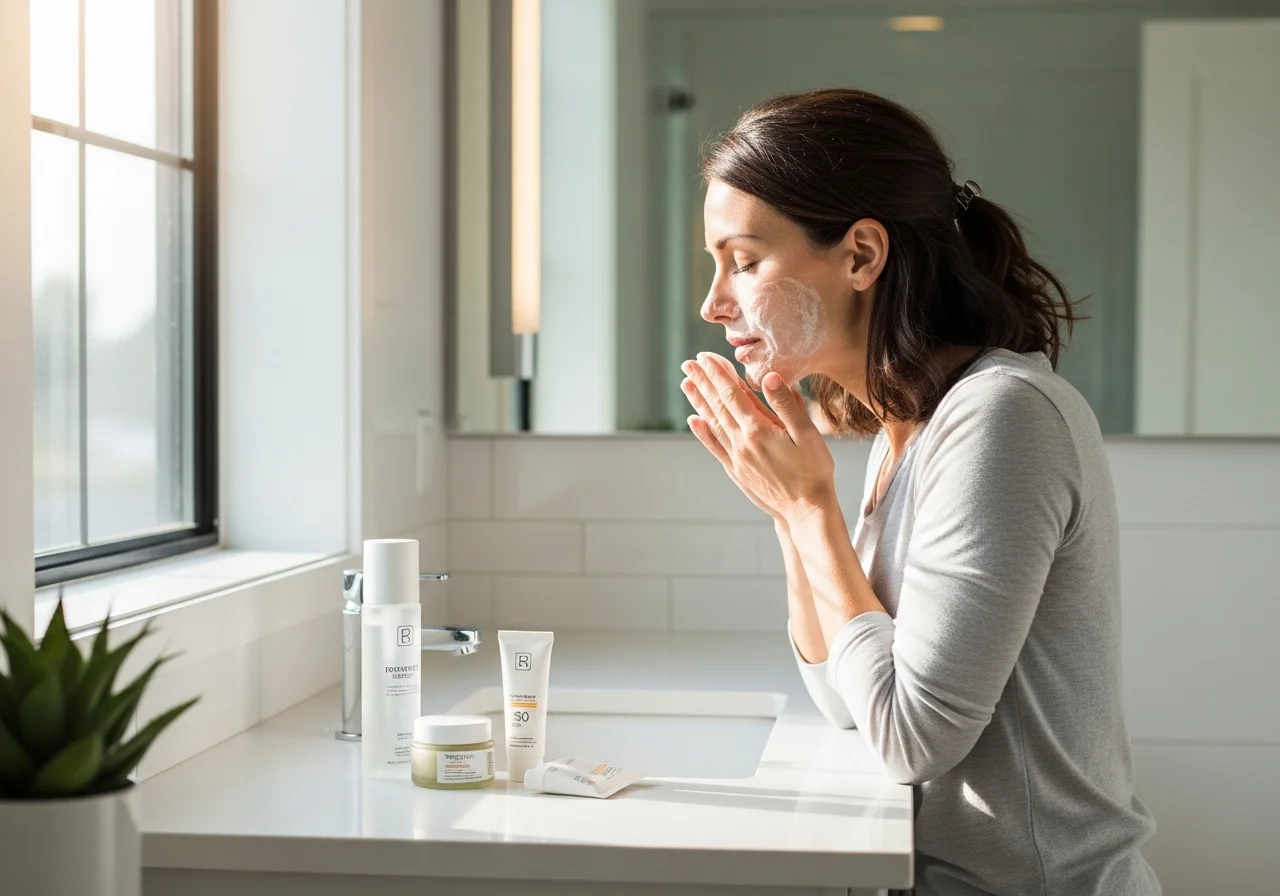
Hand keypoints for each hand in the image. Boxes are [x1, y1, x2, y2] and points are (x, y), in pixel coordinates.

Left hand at [680, 353, 836, 524]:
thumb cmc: (814, 471)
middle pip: (718, 406)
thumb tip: (770, 376)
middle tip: (688, 364)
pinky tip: (694, 421)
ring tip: (686, 384)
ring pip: (712, 424)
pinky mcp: (737, 471)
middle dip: (703, 382)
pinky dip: (703, 432)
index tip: (705, 357)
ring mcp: (737, 458)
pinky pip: (714, 447)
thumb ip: (787, 405)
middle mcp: (742, 443)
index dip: (718, 373)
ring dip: (698, 402)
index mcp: (759, 430)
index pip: (733, 394)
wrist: (806, 511)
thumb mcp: (807, 434)